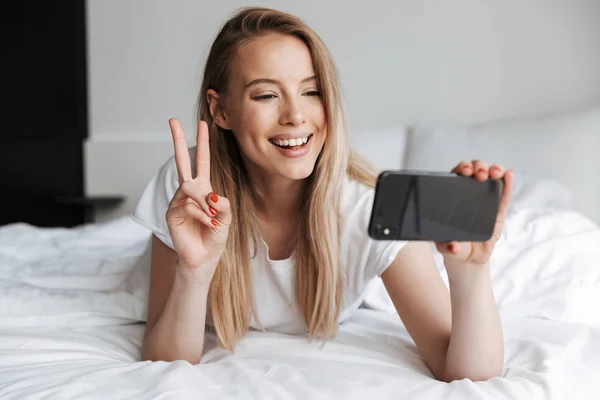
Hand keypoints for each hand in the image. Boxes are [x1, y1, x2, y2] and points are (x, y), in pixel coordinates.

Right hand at [165, 118, 231, 276]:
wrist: (204, 257)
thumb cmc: (214, 236)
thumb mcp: (226, 216)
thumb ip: (223, 203)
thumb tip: (210, 195)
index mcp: (203, 188)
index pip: (201, 161)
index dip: (202, 142)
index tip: (202, 123)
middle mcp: (189, 191)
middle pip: (182, 161)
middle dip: (178, 140)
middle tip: (173, 120)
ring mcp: (179, 200)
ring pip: (191, 188)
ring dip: (205, 203)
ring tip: (213, 217)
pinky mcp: (172, 212)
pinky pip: (188, 205)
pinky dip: (202, 215)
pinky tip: (207, 224)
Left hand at [435, 160, 513, 265]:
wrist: (471, 258)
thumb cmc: (456, 247)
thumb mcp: (448, 248)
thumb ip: (448, 248)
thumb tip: (453, 246)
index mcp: (453, 199)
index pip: (456, 177)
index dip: (460, 169)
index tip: (464, 172)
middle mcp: (469, 195)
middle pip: (474, 171)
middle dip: (478, 167)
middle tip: (480, 174)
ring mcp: (486, 200)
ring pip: (490, 178)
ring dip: (494, 170)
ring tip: (496, 173)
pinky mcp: (499, 210)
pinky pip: (504, 193)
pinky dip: (508, 183)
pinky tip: (509, 175)